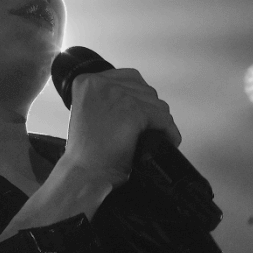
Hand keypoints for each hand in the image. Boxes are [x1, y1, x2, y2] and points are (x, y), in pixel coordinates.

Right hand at [60, 68, 181, 189]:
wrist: (84, 175)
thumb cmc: (86, 155)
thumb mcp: (88, 115)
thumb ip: (106, 101)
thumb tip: (134, 100)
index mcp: (86, 83)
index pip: (127, 78)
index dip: (137, 98)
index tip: (139, 114)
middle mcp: (101, 83)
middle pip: (144, 89)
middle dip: (149, 110)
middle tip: (147, 130)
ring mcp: (118, 95)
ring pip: (156, 103)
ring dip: (159, 122)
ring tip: (155, 137)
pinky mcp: (133, 111)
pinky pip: (163, 118)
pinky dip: (169, 132)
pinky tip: (166, 141)